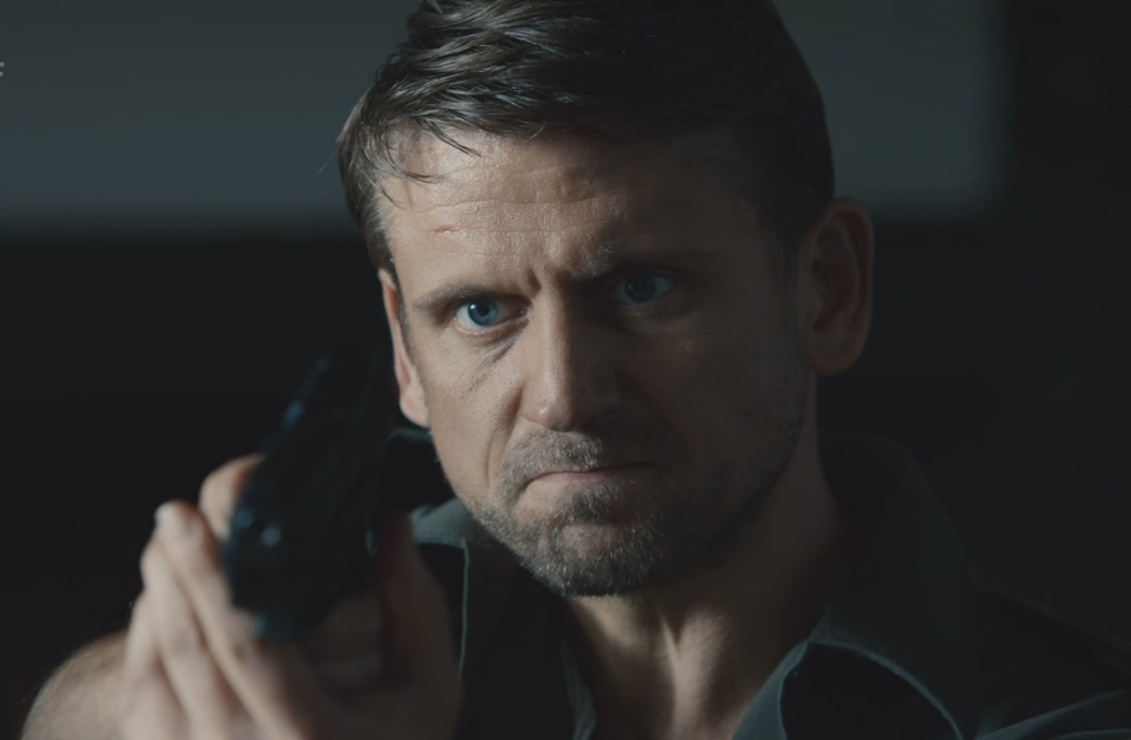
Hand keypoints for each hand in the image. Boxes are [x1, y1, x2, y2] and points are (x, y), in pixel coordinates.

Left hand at [117, 456, 460, 738]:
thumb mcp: (427, 687)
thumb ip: (415, 604)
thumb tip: (391, 522)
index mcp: (311, 735)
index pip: (252, 646)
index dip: (213, 578)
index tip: (190, 519)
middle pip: (189, 650)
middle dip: (175, 574)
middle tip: (174, 515)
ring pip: (153, 670)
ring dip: (156, 602)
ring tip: (168, 551)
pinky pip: (140, 699)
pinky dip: (145, 643)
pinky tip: (163, 605)